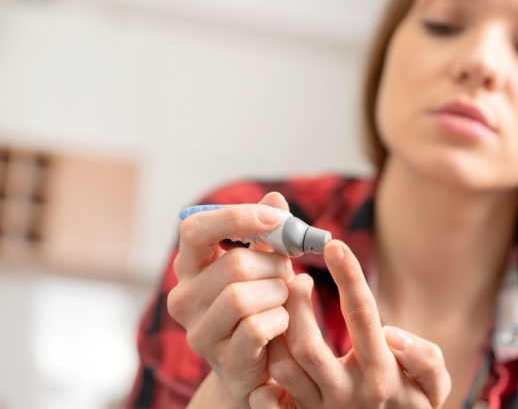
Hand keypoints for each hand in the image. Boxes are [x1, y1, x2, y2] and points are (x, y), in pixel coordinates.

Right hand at [167, 193, 293, 407]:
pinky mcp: (222, 360)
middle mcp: (183, 298)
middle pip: (234, 265)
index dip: (235, 217)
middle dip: (273, 265)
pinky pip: (256, 328)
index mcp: (190, 267)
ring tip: (282, 299)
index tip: (274, 219)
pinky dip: (279, 320)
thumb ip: (268, 232)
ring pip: (242, 297)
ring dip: (277, 294)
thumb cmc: (261, 304)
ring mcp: (199, 332)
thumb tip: (275, 199)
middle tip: (287, 273)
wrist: (259, 365)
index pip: (195, 230)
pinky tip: (281, 322)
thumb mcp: (265, 263)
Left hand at [250, 241, 451, 408]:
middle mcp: (346, 394)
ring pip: (281, 366)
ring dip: (277, 330)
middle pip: (305, 343)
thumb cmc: (410, 407)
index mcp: (380, 376)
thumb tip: (393, 335)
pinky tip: (270, 345)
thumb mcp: (433, 387)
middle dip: (295, 302)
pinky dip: (264, 369)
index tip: (334, 245)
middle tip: (296, 278)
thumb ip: (426, 359)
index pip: (362, 317)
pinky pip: (267, 397)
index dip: (348, 277)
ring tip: (282, 306)